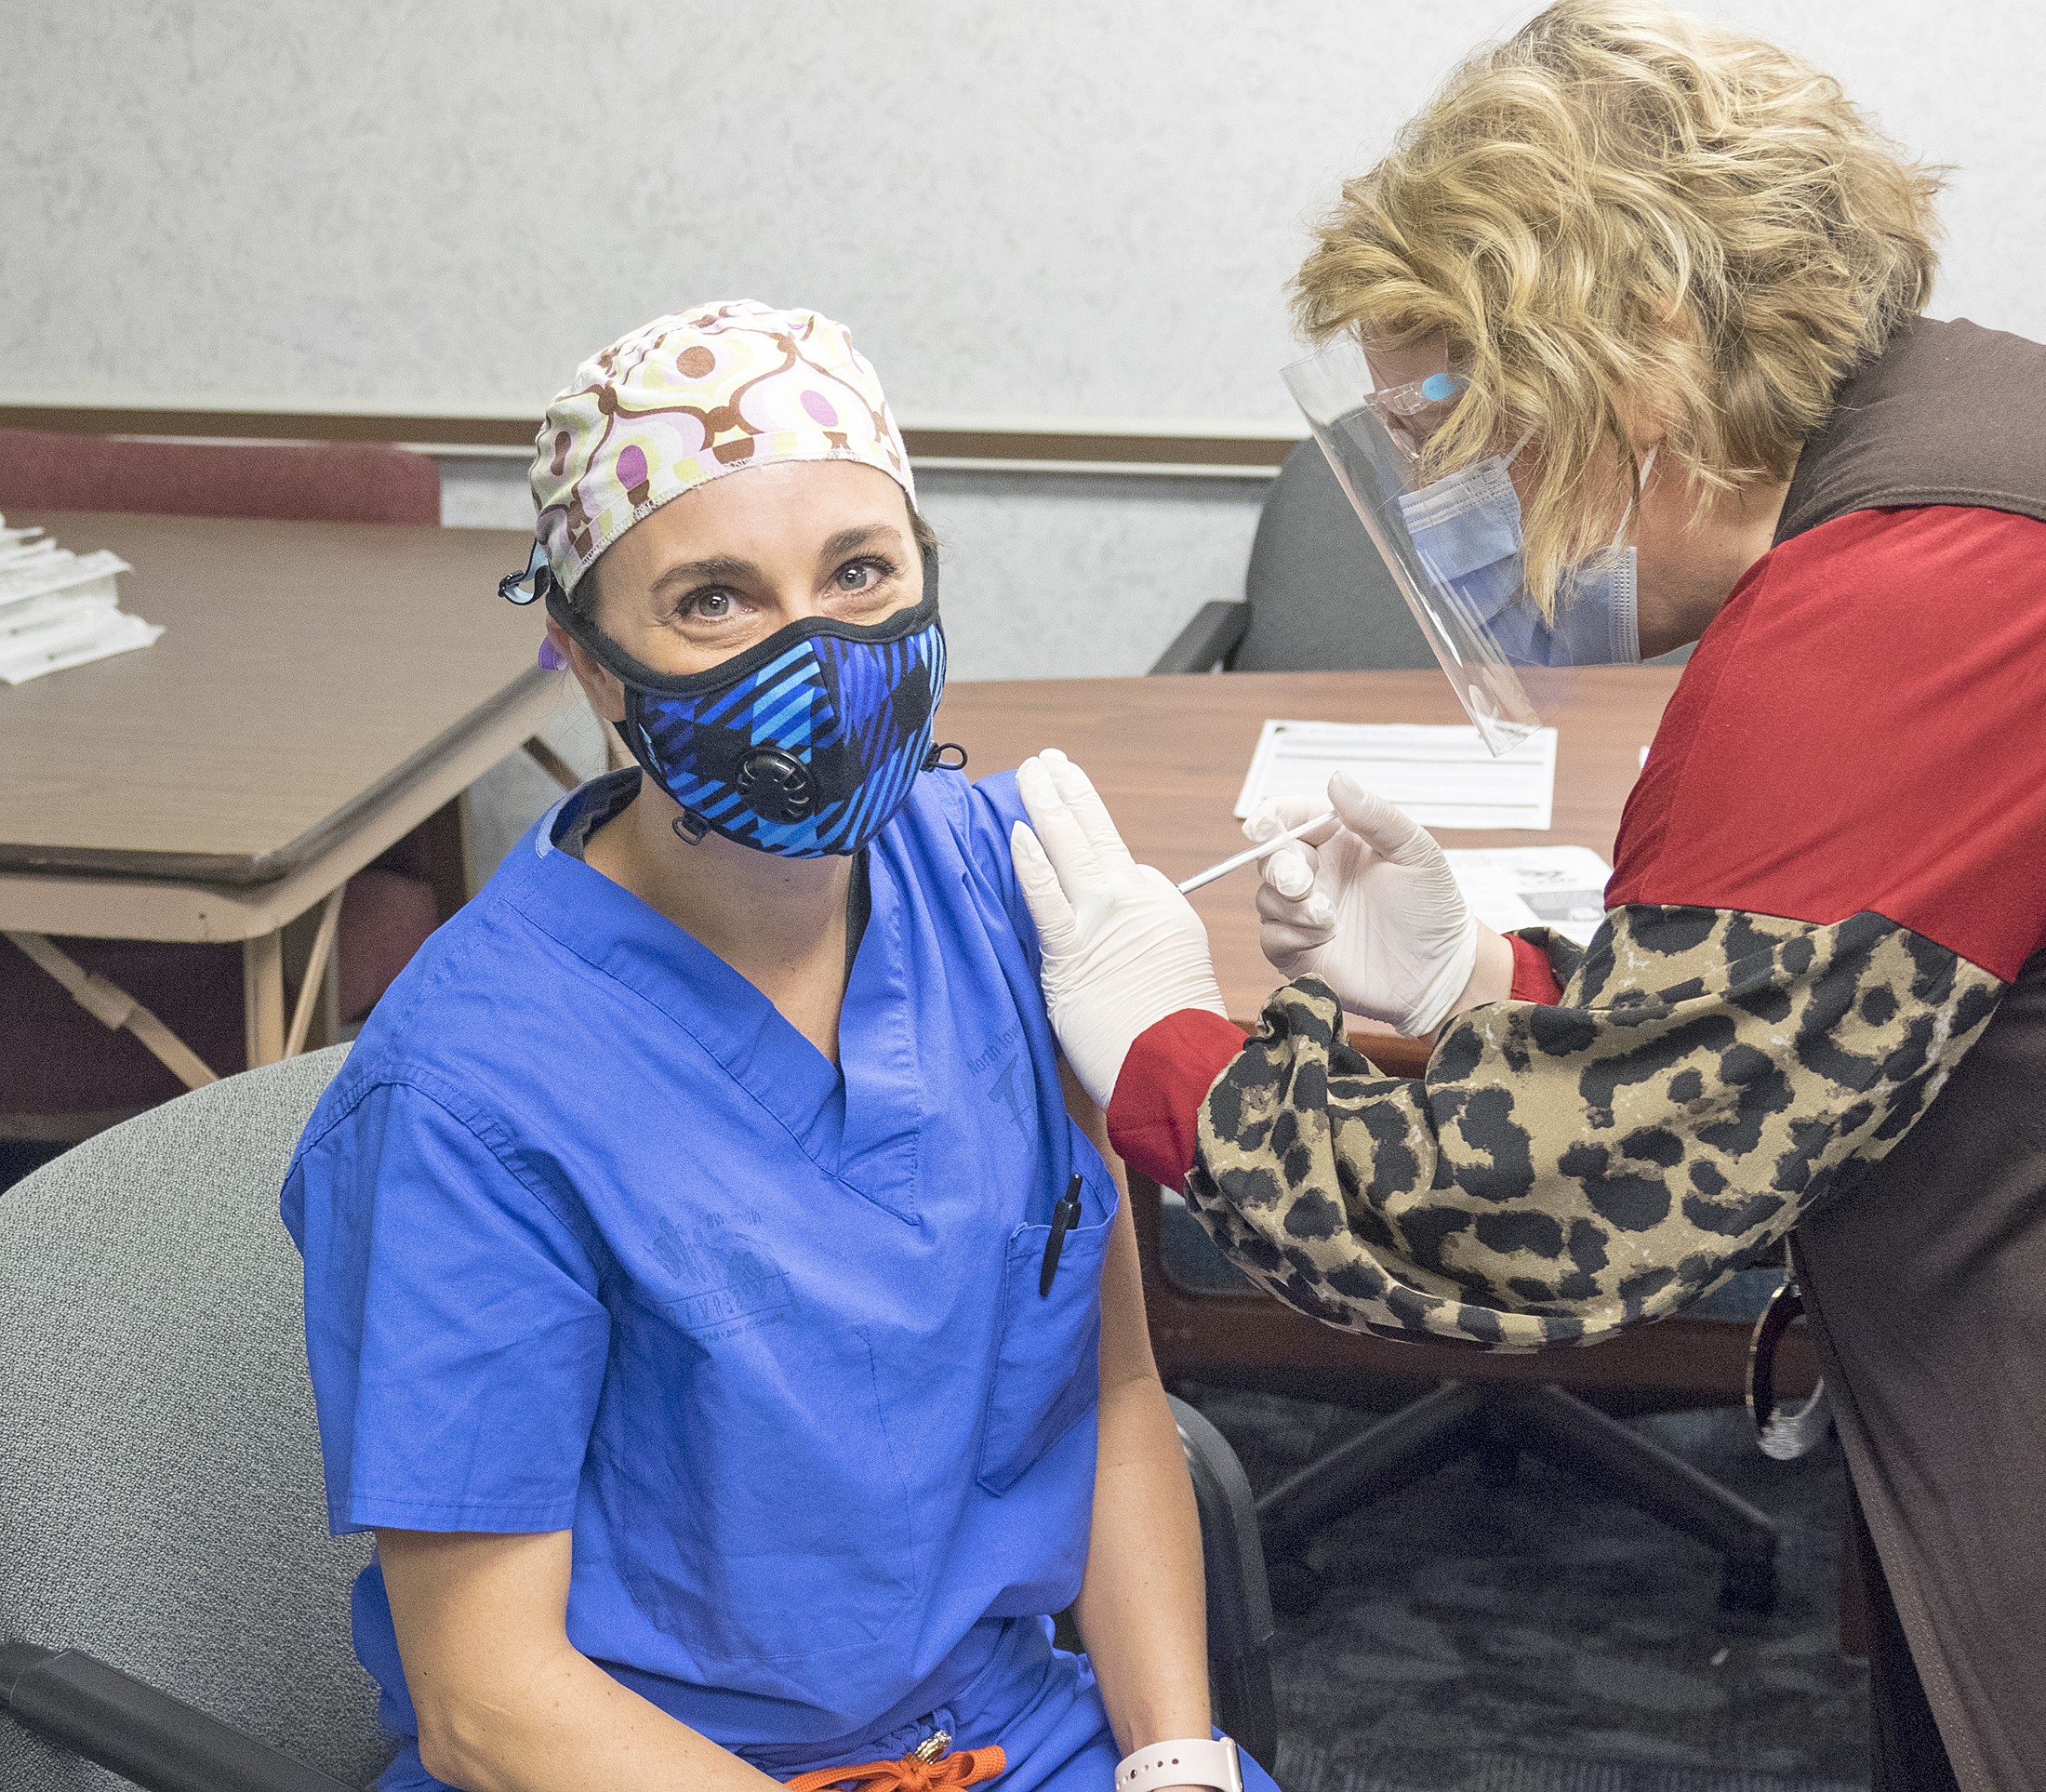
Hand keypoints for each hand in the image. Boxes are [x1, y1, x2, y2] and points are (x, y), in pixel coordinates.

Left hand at [1010, 750, 1227, 1108]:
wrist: (1179, 1070)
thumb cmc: (1173, 1036)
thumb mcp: (1176, 968)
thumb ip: (1141, 936)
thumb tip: (1116, 924)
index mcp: (1161, 905)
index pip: (1121, 865)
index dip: (1094, 853)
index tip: (1072, 826)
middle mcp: (1135, 901)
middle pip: (1097, 833)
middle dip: (1069, 790)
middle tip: (1049, 761)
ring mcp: (1102, 922)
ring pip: (1072, 848)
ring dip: (1048, 803)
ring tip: (1031, 770)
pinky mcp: (1072, 951)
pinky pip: (1047, 897)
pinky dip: (1032, 863)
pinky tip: (1017, 832)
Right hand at [1249, 771, 1481, 1037]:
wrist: (1440, 973)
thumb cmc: (1433, 909)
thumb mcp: (1416, 852)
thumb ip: (1375, 815)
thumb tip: (1337, 780)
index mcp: (1340, 839)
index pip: (1291, 817)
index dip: (1271, 818)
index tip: (1264, 826)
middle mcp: (1318, 872)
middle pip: (1270, 857)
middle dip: (1279, 867)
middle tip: (1302, 884)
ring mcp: (1305, 912)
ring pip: (1266, 898)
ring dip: (1293, 907)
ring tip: (1332, 919)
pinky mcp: (1299, 949)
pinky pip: (1271, 937)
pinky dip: (1291, 936)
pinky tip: (1326, 938)